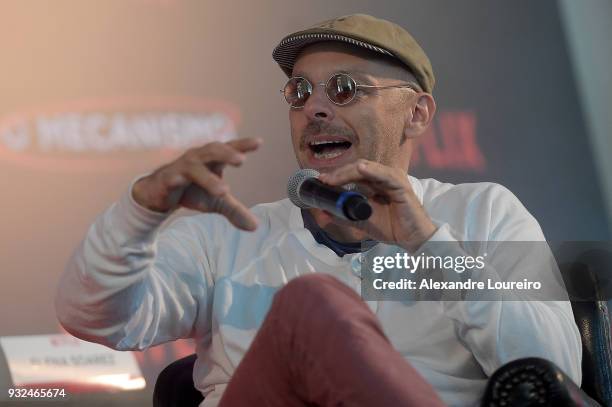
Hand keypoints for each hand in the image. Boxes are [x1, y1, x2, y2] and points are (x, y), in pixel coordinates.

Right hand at [132, 138, 261, 230]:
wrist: (159, 194)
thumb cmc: (193, 191)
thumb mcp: (216, 202)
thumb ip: (236, 211)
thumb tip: (256, 227)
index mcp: (212, 161)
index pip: (229, 149)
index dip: (242, 145)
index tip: (259, 142)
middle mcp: (197, 159)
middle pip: (212, 151)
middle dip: (226, 154)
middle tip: (241, 160)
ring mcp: (181, 168)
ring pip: (195, 168)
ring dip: (209, 178)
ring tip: (224, 192)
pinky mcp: (166, 180)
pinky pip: (171, 178)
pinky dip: (176, 179)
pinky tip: (180, 182)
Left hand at [318, 159, 435, 250]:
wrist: (412, 239)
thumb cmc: (392, 228)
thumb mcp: (362, 222)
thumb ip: (344, 216)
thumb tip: (323, 212)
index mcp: (375, 183)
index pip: (353, 173)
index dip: (336, 175)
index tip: (321, 181)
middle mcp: (383, 177)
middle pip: (357, 168)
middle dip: (338, 173)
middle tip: (323, 180)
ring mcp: (392, 179)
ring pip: (367, 168)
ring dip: (348, 172)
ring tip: (333, 178)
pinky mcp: (401, 185)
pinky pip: (385, 175)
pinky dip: (373, 171)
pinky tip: (361, 169)